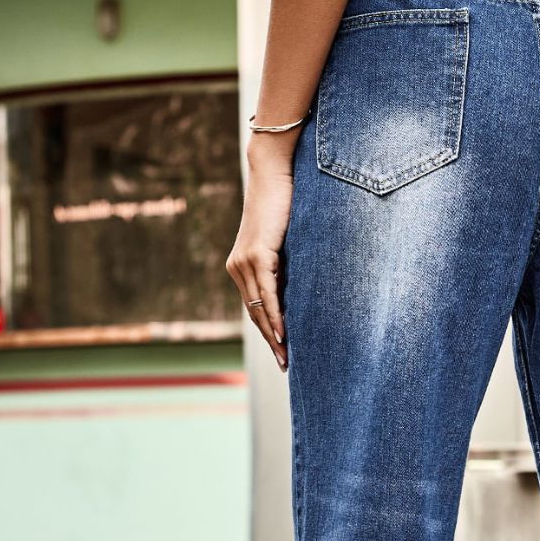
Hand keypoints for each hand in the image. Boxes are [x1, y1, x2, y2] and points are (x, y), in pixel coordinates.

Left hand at [226, 138, 295, 370]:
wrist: (273, 174)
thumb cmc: (284, 205)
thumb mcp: (285, 243)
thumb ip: (286, 266)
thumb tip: (302, 289)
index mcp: (241, 267)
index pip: (255, 308)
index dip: (268, 332)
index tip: (282, 353)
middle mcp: (237, 267)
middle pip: (255, 314)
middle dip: (271, 342)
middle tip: (285, 366)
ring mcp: (244, 262)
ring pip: (260, 308)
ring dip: (274, 336)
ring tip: (287, 357)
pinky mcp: (256, 255)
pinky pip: (268, 293)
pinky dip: (277, 315)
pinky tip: (285, 334)